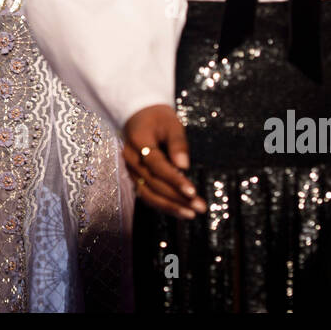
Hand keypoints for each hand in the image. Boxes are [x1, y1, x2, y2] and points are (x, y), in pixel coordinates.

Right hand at [123, 105, 205, 219]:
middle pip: (153, 183)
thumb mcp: (171, 123)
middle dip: (177, 198)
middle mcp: (131, 159)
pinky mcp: (135, 177)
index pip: (157, 165)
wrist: (138, 115)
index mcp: (138, 142)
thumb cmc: (158, 118)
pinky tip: (179, 211)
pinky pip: (147, 194)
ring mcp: (131, 170)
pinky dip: (162, 205)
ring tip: (191, 214)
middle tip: (200, 207)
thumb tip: (185, 166)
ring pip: (148, 193)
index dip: (174, 180)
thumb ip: (178, 143)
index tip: (192, 192)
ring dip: (170, 206)